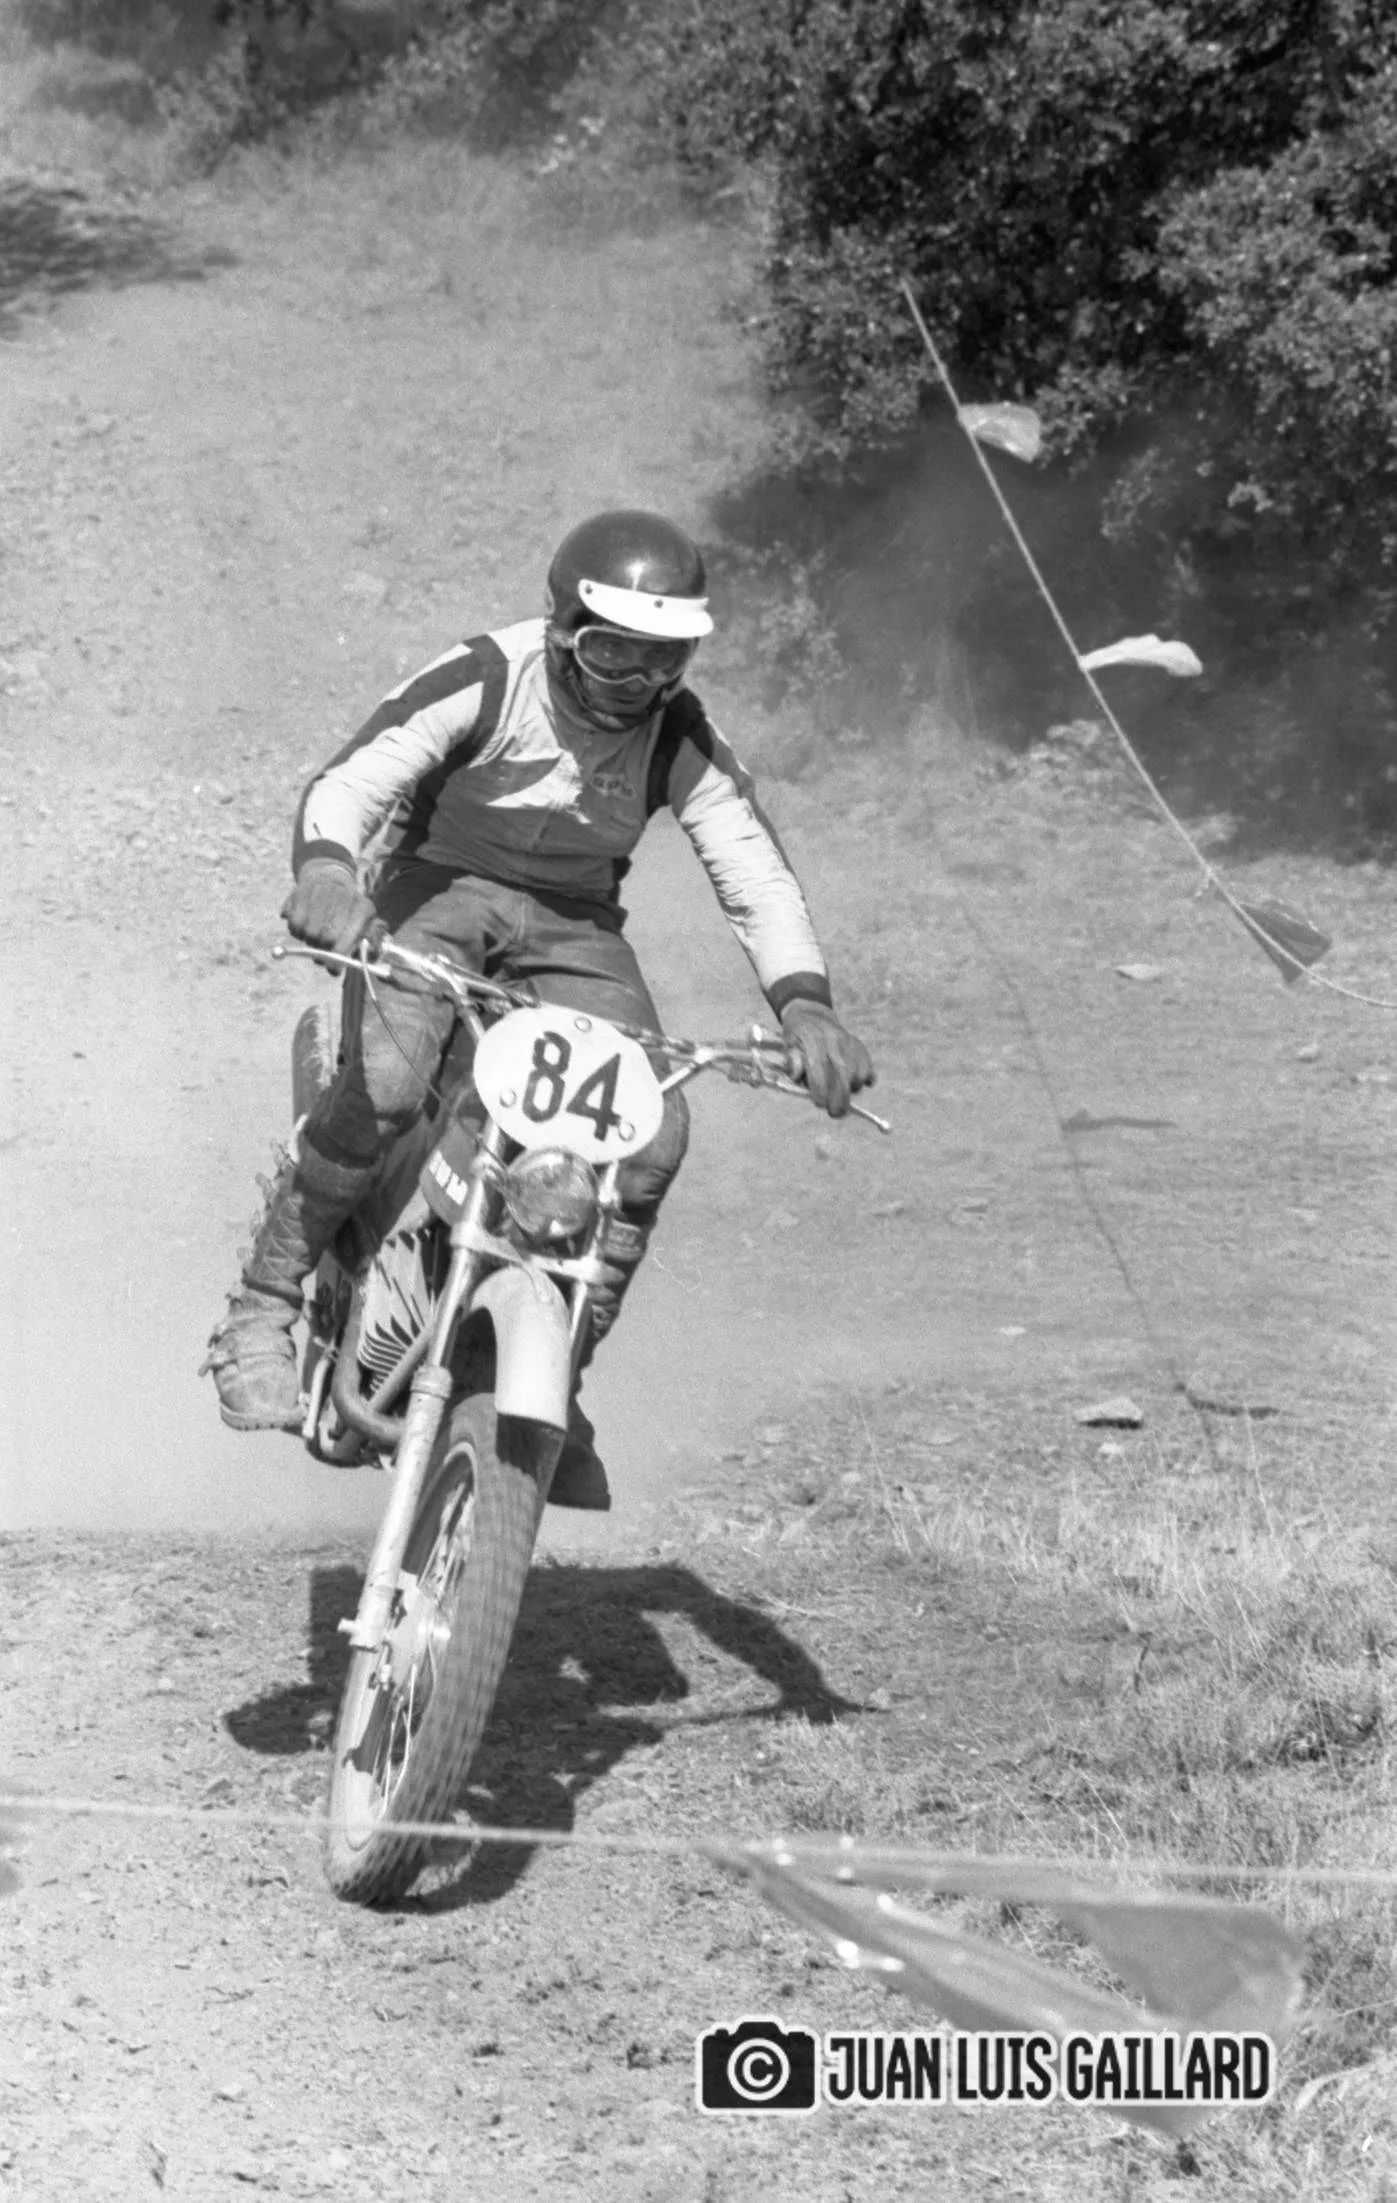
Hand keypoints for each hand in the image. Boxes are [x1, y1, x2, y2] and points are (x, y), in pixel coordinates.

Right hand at [281, 859, 377, 956]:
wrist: (329, 880)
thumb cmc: (350, 915)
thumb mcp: (367, 928)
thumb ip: (373, 947)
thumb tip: (370, 958)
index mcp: (364, 908)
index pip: (350, 938)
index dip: (340, 958)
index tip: (333, 969)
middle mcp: (344, 896)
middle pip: (326, 938)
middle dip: (324, 952)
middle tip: (324, 953)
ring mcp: (321, 892)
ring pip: (308, 934)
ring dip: (309, 941)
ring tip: (316, 935)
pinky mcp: (300, 891)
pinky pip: (294, 925)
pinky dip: (297, 931)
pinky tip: (305, 924)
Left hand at [779, 1001, 875, 1117]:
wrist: (812, 1015)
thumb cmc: (796, 1038)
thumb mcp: (788, 1047)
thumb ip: (793, 1063)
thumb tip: (798, 1077)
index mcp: (812, 1042)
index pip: (819, 1072)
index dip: (820, 1092)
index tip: (820, 1104)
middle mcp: (834, 1042)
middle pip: (842, 1077)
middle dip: (840, 1101)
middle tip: (836, 1113)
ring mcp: (850, 1044)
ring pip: (857, 1076)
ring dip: (850, 1090)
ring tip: (840, 1090)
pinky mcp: (860, 1047)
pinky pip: (868, 1071)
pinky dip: (864, 1081)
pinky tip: (854, 1082)